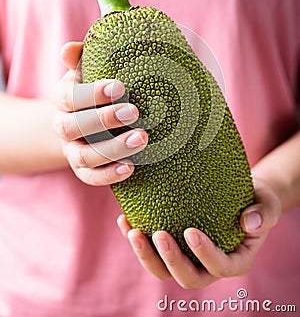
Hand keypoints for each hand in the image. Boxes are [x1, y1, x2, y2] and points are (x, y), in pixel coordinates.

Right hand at [53, 41, 147, 185]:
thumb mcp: (85, 72)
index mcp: (62, 99)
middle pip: (73, 127)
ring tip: (142, 139)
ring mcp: (72, 150)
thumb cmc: (90, 92)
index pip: (69, 97)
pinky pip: (90, 178)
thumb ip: (80, 60)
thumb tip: (70, 48)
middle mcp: (63, 126)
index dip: (92, 93)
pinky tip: (130, 168)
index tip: (120, 86)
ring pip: (83, 156)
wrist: (81, 122)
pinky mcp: (82, 170)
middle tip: (134, 111)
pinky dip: (108, 176)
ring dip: (112, 149)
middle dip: (103, 120)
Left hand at [117, 176, 281, 288]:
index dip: (205, 255)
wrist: (241, 196)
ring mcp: (189, 259)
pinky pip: (151, 250)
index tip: (191, 232)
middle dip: (171, 259)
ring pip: (164, 270)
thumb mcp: (267, 204)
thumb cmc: (256, 201)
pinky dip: (135, 238)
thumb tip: (249, 223)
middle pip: (188, 277)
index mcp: (235, 260)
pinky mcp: (173, 247)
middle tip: (158, 234)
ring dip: (146, 255)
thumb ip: (263, 214)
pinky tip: (124, 220)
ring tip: (133, 231)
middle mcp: (209, 267)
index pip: (220, 267)